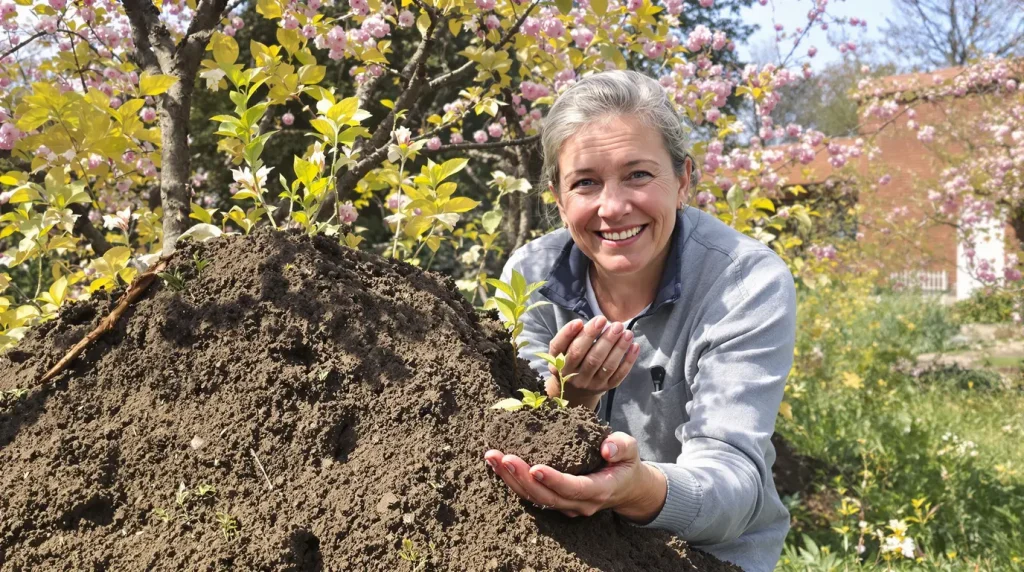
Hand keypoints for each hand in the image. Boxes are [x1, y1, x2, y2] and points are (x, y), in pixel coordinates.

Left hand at [484, 432, 666, 521]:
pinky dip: (512, 481)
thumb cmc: (625, 464)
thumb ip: (622, 446)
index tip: (535, 468)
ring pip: (535, 498)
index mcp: (599, 490)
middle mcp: (580, 503)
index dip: (554, 480)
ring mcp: (566, 506)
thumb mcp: (631, 450)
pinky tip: (497, 464)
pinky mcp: (555, 501)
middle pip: (547, 496)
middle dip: (522, 478)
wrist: (625, 486)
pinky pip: (531, 495)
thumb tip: (607, 448)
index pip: (573, 488)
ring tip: (493, 458)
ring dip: (511, 480)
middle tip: (503, 457)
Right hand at [545, 317, 639, 409]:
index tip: (579, 321)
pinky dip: (628, 361)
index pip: (565, 350)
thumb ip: (569, 337)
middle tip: (615, 324)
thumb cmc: (569, 360)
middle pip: (590, 358)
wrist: (574, 390)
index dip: (570, 335)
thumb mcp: (561, 350)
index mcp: (560, 365)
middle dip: (604, 340)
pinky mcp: (605, 387)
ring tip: (627, 332)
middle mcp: (574, 377)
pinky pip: (619, 375)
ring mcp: (591, 384)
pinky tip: (634, 346)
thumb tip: (581, 324)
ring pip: (607, 366)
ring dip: (619, 348)